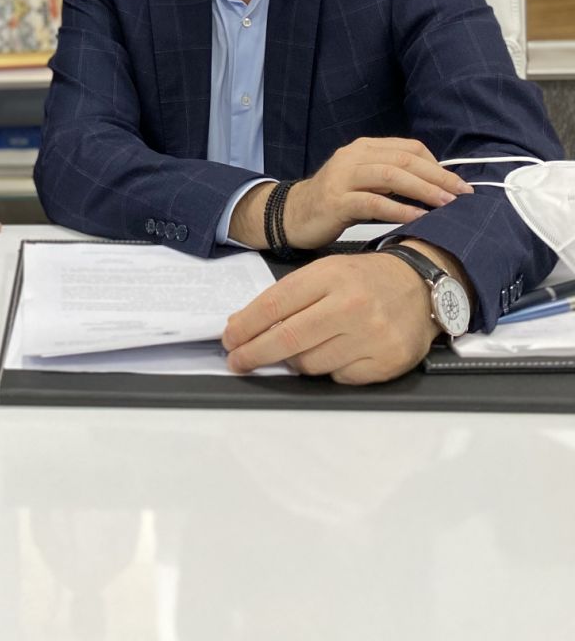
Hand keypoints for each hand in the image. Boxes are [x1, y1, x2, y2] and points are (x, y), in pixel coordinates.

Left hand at [222, 252, 436, 384]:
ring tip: (298, 350)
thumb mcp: (326, 272)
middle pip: (287, 338)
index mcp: (330, 276)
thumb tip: (246, 327)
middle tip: (237, 361)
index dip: (245, 327)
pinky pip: (339, 377)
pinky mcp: (387, 361)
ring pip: (311, 364)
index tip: (229, 340)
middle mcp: (351, 305)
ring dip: (295, 361)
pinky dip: (330, 369)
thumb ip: (290, 297)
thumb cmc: (365, 279)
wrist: (420, 284)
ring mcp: (371, 335)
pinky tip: (336, 353)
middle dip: (254, 353)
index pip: (274, 305)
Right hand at [284, 136, 473, 249]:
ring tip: (446, 204)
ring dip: (423, 189)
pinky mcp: (336, 200)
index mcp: (363, 148)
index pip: (408, 148)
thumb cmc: (335, 200)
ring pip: (390, 175)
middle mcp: (353, 156)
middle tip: (462, 194)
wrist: (293, 214)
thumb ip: (391, 178)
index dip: (437, 165)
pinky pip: (373, 202)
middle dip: (438, 177)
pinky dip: (399, 208)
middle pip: (403, 159)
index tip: (458, 185)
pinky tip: (418, 217)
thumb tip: (435, 187)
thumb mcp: (364, 182)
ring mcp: (343, 177)